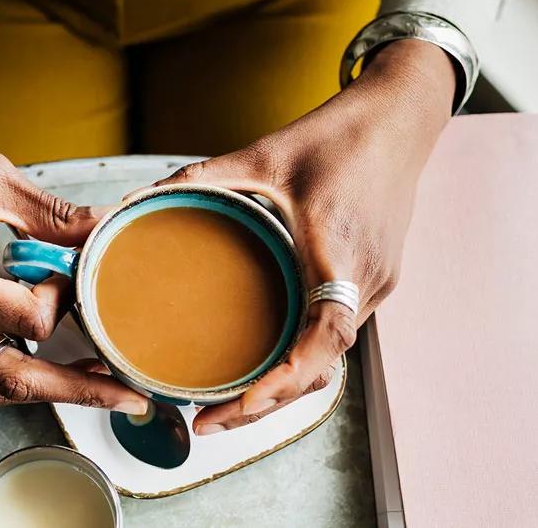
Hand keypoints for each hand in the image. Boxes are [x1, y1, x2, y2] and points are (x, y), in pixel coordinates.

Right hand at [0, 58, 146, 413]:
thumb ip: (52, 214)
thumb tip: (105, 229)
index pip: (26, 321)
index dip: (64, 299)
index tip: (73, 268)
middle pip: (11, 378)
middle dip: (76, 389)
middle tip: (128, 396)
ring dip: (46, 387)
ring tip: (96, 381)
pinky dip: (16, 372)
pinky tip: (49, 360)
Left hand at [153, 40, 455, 433]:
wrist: (400, 118)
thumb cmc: (338, 135)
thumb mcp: (263, 154)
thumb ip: (200, 178)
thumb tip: (137, 198)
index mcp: (339, 253)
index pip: (323, 341)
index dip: (282, 382)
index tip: (237, 407)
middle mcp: (366, 281)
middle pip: (322, 367)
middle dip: (267, 405)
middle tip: (208, 420)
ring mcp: (377, 284)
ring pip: (331, 357)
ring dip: (285, 388)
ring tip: (231, 402)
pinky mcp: (376, 278)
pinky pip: (339, 333)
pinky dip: (303, 359)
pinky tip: (269, 360)